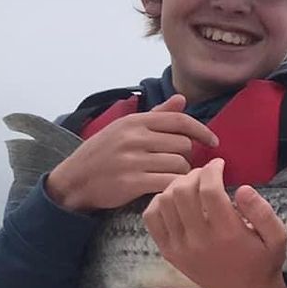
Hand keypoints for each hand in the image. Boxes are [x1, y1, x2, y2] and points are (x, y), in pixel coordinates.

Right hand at [45, 94, 219, 212]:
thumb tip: (182, 99)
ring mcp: (132, 160)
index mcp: (135, 121)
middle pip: (183, 145)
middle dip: (187, 156)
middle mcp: (134, 138)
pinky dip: (174, 186)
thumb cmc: (102, 154)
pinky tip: (168, 188)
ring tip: (171, 176)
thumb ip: (156, 115)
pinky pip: (168, 183)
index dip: (202, 131)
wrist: (73, 181)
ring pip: (179, 165)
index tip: (213, 142)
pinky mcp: (131, 183)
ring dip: (182, 173)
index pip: (179, 121)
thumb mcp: (124, 128)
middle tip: (178, 164)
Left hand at [143, 160, 286, 287]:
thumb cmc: (262, 261)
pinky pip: (151, 219)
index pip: (209, 190)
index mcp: (227, 233)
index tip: (219, 164)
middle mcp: (199, 240)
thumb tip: (242, 188)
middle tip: (205, 174)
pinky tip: (174, 200)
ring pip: (164, 202)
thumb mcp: (278, 237)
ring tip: (191, 185)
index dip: (212, 170)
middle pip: (182, 192)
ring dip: (176, 186)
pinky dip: (158, 202)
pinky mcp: (169, 252)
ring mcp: (180, 247)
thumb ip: (263, 211)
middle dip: (193, 174)